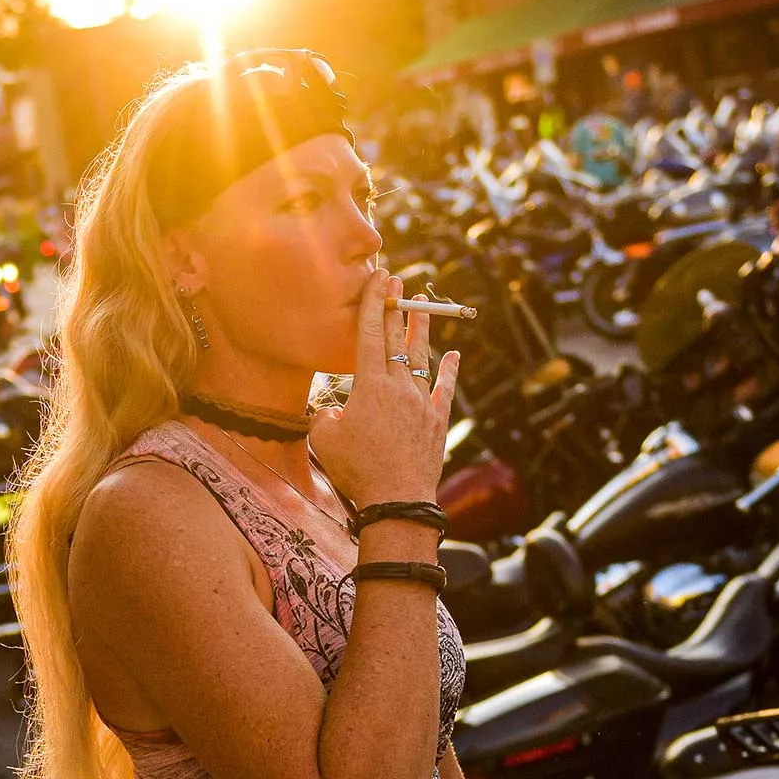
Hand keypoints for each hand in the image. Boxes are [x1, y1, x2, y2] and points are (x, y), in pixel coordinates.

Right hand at [309, 269, 461, 506]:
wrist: (397, 500)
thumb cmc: (355, 470)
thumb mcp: (324, 439)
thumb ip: (325, 415)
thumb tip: (332, 411)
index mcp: (370, 386)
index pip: (371, 333)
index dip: (373, 302)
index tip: (379, 277)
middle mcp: (399, 388)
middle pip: (397, 339)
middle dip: (396, 307)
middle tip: (398, 281)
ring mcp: (422, 404)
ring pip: (422, 358)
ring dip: (422, 330)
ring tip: (424, 306)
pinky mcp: (437, 422)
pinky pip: (445, 390)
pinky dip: (449, 372)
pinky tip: (454, 355)